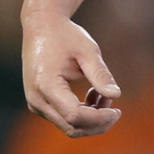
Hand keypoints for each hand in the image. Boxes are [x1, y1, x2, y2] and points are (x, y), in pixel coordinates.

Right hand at [22, 13, 121, 136]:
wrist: (42, 27)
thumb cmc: (66, 36)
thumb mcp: (87, 50)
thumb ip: (100, 74)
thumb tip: (116, 95)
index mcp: (46, 85)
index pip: (74, 116)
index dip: (98, 118)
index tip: (117, 110)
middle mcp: (37, 100)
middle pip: (71, 127)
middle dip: (97, 122)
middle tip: (115, 108)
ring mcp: (36, 104)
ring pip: (67, 126)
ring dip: (91, 118)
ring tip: (104, 95)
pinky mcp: (39, 104)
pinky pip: (62, 118)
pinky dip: (81, 113)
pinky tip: (93, 94)